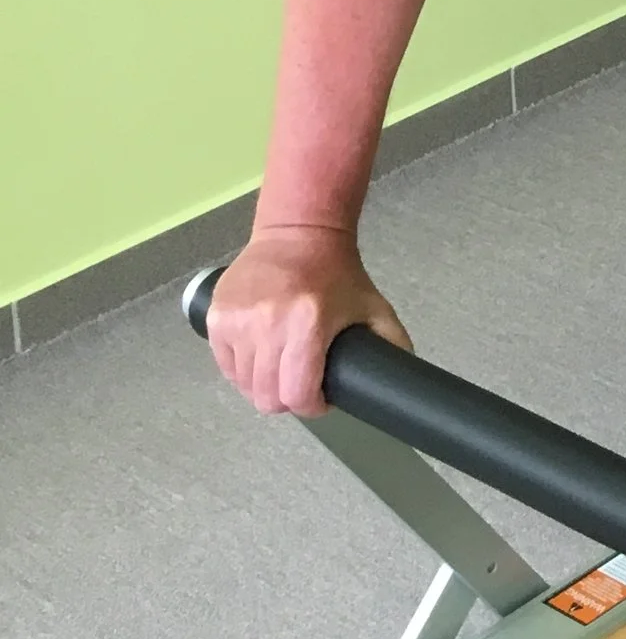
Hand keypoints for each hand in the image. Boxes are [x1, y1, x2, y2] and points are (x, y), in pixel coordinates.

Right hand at [205, 223, 409, 415]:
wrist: (298, 232)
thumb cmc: (335, 271)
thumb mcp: (372, 306)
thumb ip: (391, 343)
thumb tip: (396, 381)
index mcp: (308, 323)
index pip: (297, 394)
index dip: (312, 406)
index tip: (320, 399)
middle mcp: (267, 323)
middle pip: (267, 397)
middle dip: (287, 400)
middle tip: (300, 385)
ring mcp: (238, 320)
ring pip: (244, 385)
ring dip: (263, 385)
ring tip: (281, 367)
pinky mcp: (217, 317)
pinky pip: (225, 365)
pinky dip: (242, 369)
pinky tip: (261, 355)